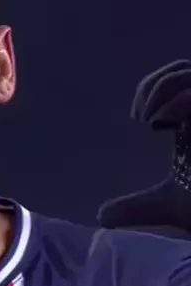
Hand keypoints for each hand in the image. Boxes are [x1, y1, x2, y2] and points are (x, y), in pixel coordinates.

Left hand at [98, 60, 190, 230]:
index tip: (137, 117)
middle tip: (142, 118)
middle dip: (158, 86)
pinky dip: (182, 100)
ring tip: (151, 120)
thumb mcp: (169, 205)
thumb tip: (103, 217)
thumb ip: (137, 207)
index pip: (179, 77)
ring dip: (167, 88)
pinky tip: (163, 120)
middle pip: (186, 68)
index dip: (153, 87)